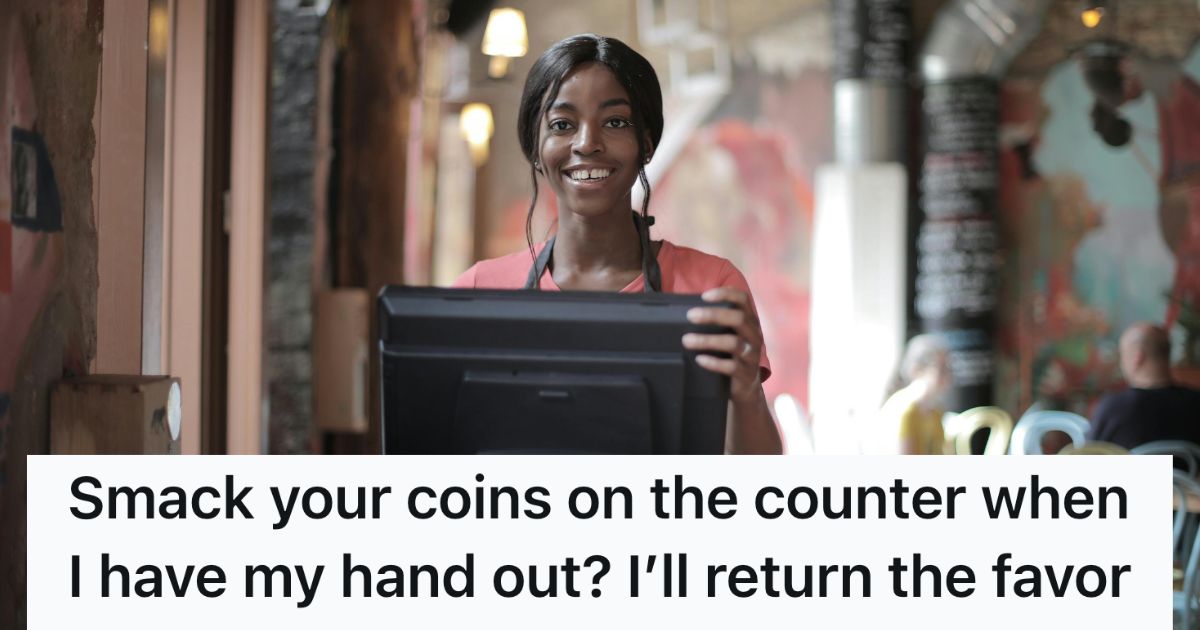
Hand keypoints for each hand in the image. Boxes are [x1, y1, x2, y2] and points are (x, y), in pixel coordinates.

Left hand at [681, 287, 763, 402]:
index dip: (726, 294)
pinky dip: (713, 362)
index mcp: (749, 321)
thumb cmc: (731, 354)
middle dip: (713, 314)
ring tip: (686, 340)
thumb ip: (716, 323)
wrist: (746, 386)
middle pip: (738, 318)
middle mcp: (753, 335)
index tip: (704, 296)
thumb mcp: (729, 335)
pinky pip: (731, 367)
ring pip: (733, 343)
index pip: (743, 299)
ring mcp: (751, 355)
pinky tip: (699, 359)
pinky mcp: (746, 373)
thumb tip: (684, 312)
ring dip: (707, 340)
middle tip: (690, 316)